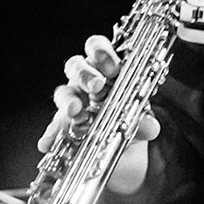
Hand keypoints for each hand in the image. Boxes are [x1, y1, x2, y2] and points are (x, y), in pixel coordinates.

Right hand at [35, 34, 160, 155]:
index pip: (97, 48)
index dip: (102, 52)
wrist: (123, 154)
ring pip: (64, 92)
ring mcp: (73, 102)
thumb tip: (150, 126)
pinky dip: (53, 134)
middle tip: (96, 85)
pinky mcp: (63, 126)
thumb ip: (145, 123)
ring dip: (69, 100)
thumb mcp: (141, 123)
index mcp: (106, 70)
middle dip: (85, 74)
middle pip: (76, 66)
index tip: (113, 67)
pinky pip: (54, 126)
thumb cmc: (129, 123)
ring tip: (75, 111)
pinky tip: (54, 140)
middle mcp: (86, 81)